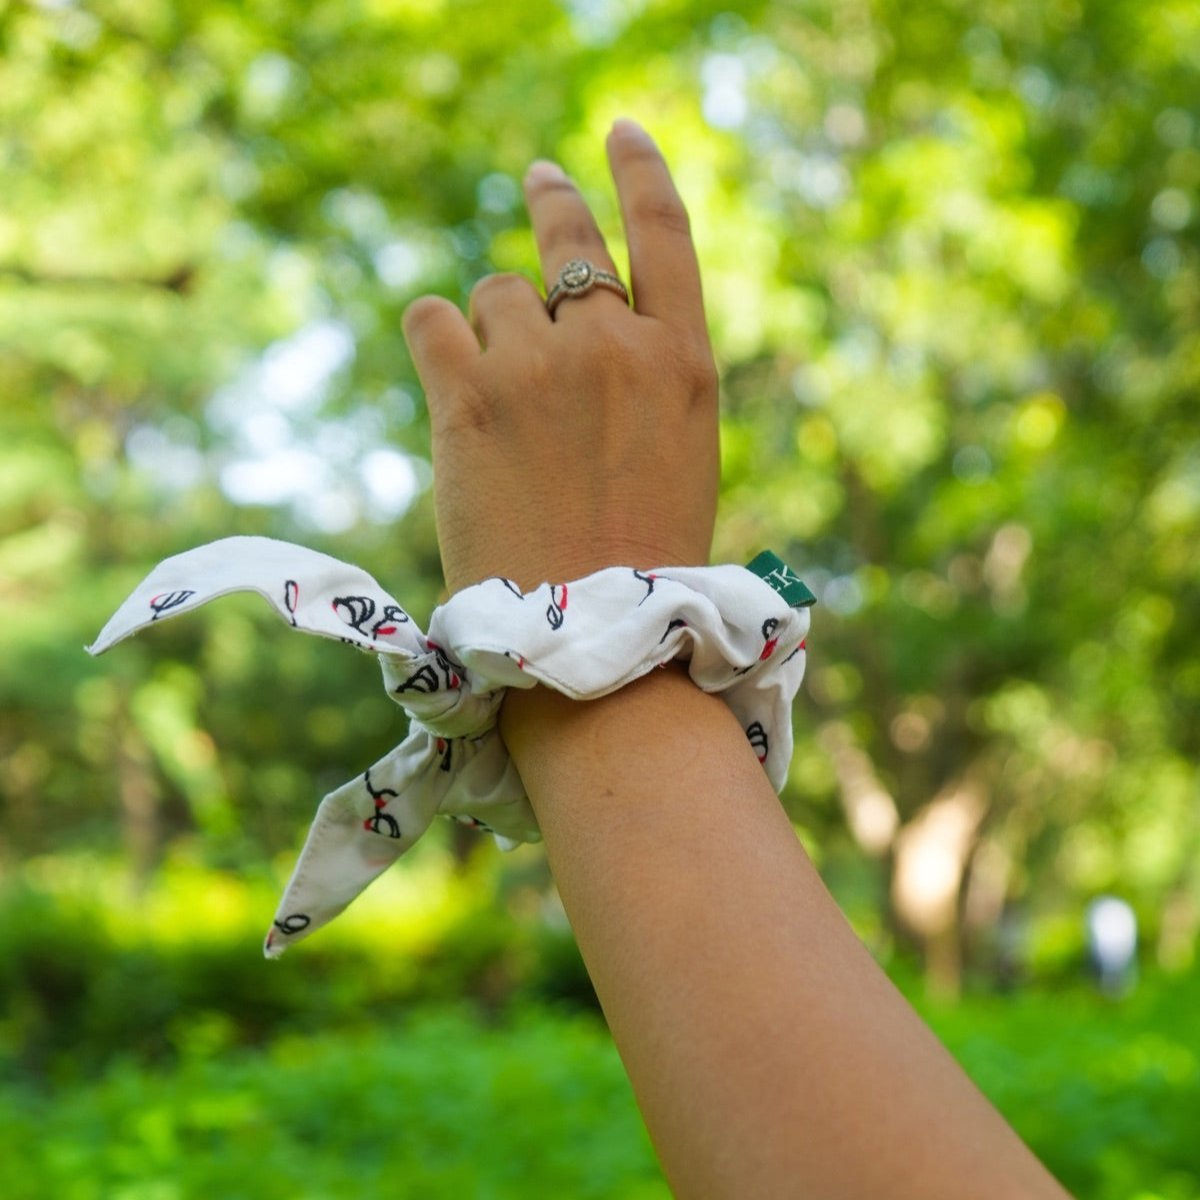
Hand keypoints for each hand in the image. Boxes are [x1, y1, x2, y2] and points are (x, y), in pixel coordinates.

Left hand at [402, 119, 718, 594]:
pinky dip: (435, 338)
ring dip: (492, 331)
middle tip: (539, 179)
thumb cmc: (639, 562)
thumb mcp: (678, 454)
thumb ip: (643, 377)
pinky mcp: (468, 394)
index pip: (665, 232)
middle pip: (569, 240)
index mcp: (681, 362)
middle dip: (552, 202)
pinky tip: (448, 375)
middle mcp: (613, 345)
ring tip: (502, 406)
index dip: (640, 171)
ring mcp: (540, 364)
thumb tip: (575, 321)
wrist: (590, 643)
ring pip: (495, 293)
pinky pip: (432, 318)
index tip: (619, 133)